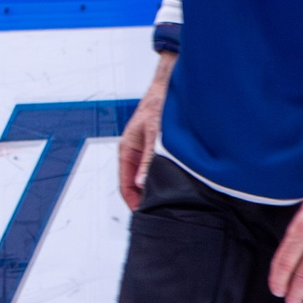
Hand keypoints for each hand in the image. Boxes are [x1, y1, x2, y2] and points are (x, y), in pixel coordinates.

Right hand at [118, 54, 173, 210]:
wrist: (171, 87)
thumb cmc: (158, 105)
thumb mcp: (154, 135)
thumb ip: (149, 160)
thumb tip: (143, 184)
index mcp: (127, 150)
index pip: (124, 184)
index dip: (133, 202)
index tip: (144, 215)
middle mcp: (135, 153)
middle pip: (136, 184)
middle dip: (145, 198)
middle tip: (161, 213)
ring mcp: (147, 152)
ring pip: (148, 178)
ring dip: (156, 188)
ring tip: (169, 202)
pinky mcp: (159, 149)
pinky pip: (158, 170)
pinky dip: (165, 179)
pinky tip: (177, 185)